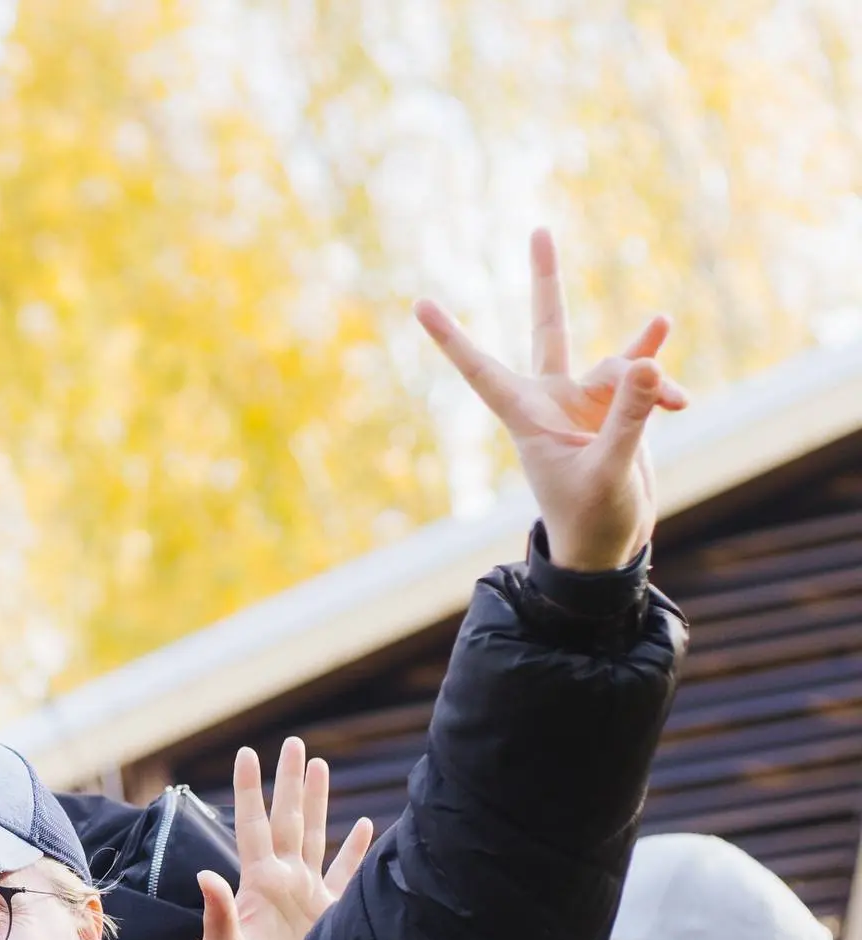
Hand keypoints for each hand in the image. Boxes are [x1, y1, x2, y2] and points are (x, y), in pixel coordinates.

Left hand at [198, 739, 371, 939]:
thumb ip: (217, 913)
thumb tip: (206, 873)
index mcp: (258, 883)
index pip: (252, 825)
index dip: (250, 790)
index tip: (248, 753)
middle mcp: (284, 882)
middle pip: (288, 820)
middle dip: (290, 783)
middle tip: (293, 743)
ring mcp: (309, 896)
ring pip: (318, 837)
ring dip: (320, 803)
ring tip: (320, 766)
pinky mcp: (334, 916)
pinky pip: (348, 875)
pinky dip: (358, 850)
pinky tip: (367, 825)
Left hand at [416, 229, 688, 571]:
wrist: (609, 547)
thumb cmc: (591, 518)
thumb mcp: (609, 470)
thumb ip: (628, 416)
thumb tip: (645, 359)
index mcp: (526, 417)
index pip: (480, 369)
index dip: (452, 338)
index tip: (420, 303)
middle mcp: (553, 400)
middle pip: (549, 328)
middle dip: (546, 281)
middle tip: (539, 230)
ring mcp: (588, 403)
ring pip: (616, 363)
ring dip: (643, 362)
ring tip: (662, 328)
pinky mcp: (620, 411)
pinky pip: (645, 383)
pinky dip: (663, 389)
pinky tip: (682, 404)